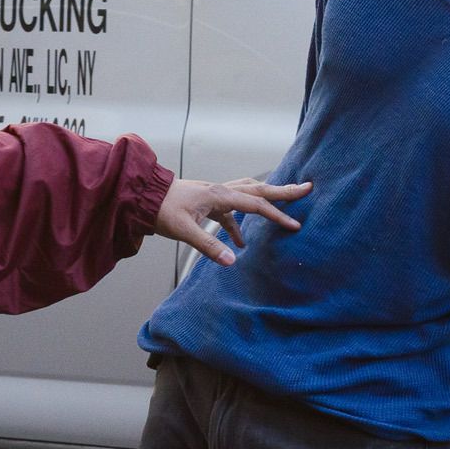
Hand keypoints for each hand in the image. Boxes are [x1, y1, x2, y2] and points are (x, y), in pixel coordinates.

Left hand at [154, 177, 311, 266]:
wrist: (142, 197)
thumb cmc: (161, 209)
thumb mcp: (184, 230)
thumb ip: (209, 245)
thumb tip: (233, 261)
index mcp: (220, 195)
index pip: (256, 205)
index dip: (277, 214)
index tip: (295, 224)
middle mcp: (221, 190)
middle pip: (259, 190)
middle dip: (284, 191)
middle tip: (307, 188)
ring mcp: (215, 194)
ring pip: (248, 194)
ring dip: (267, 199)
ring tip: (284, 203)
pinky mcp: (208, 203)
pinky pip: (232, 211)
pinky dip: (240, 224)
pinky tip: (241, 243)